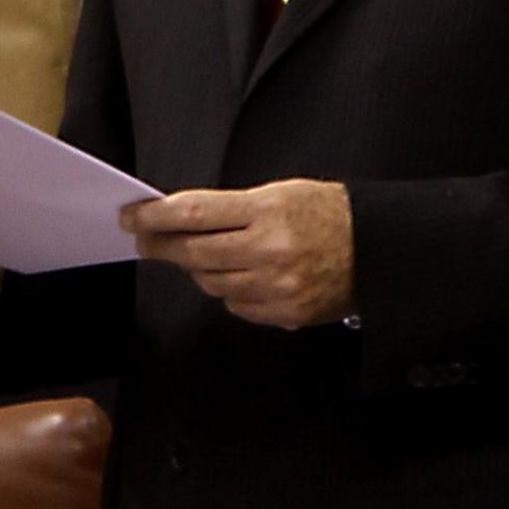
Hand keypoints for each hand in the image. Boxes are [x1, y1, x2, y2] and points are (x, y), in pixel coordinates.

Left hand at [119, 179, 352, 329]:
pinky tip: (242, 274)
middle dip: (162, 244)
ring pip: (211, 283)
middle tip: (144, 237)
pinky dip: (230, 290)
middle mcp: (268, 251)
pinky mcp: (284, 315)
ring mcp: (275, 288)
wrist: (376, 250)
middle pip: (194, 252)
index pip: (195, 213)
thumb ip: (234, 208)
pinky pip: (236, 305)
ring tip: (201, 252)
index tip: (132, 216)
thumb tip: (182, 220)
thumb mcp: (281, 193)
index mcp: (267, 211)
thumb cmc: (327, 213)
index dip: (156, 216)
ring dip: (199, 267)